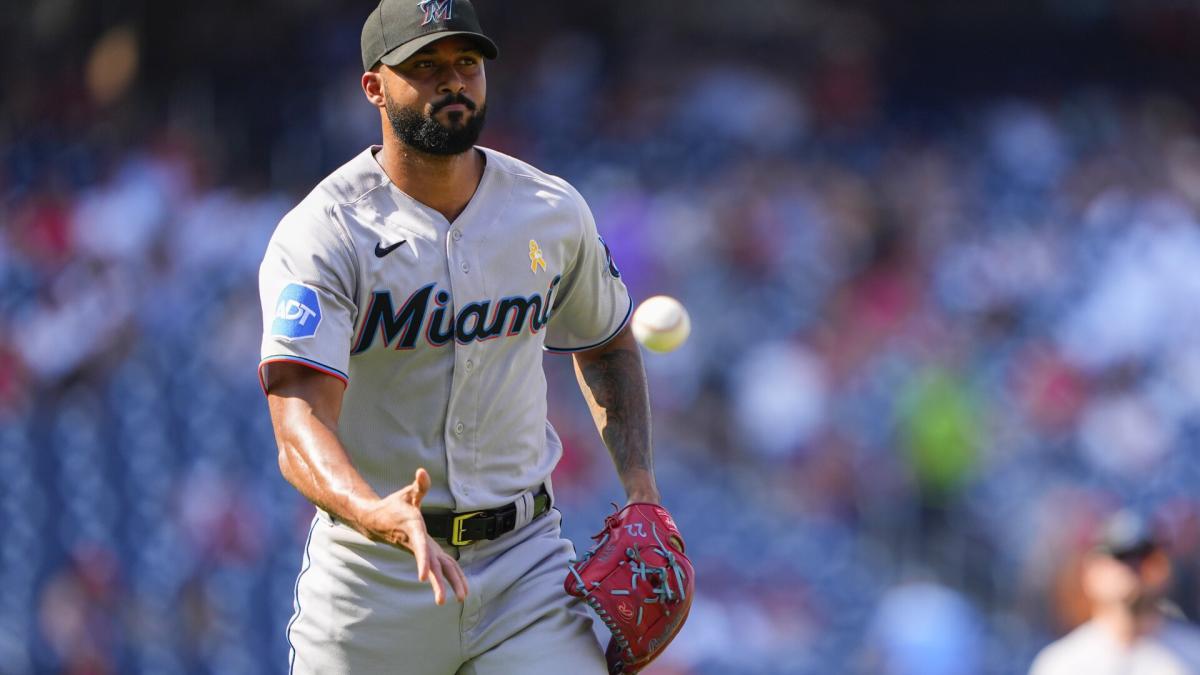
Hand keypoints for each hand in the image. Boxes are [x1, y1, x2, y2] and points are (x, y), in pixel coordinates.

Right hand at [356, 468, 468, 604]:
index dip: (421, 560)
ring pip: (438, 569)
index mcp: (413, 529)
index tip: (422, 576)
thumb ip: (419, 485)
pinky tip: (461, 588)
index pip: (419, 546)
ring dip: (449, 584)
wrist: (378, 521)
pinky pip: (441, 566)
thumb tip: (422, 471)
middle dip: (438, 582)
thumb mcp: (407, 493)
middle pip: (430, 565)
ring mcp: (422, 550)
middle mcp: (417, 544)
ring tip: (462, 598)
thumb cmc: (395, 505)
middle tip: (444, 600)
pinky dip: (452, 575)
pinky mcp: (426, 552)